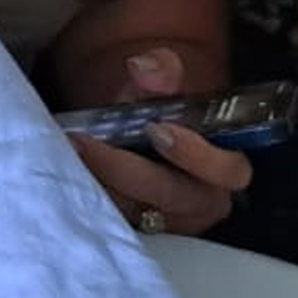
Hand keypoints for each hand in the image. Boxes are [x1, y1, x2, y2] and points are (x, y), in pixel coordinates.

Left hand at [67, 47, 251, 237]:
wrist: (140, 125)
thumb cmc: (162, 107)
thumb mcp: (164, 81)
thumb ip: (162, 70)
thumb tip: (144, 68)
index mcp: (225, 168)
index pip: (229, 172)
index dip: (196, 155)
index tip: (156, 127)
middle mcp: (203, 202)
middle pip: (173, 198)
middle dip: (127, 170)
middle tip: (86, 142)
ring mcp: (171, 221)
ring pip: (137, 212)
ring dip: (101, 182)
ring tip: (70, 148)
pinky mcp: (139, 228)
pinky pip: (115, 219)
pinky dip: (90, 192)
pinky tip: (68, 166)